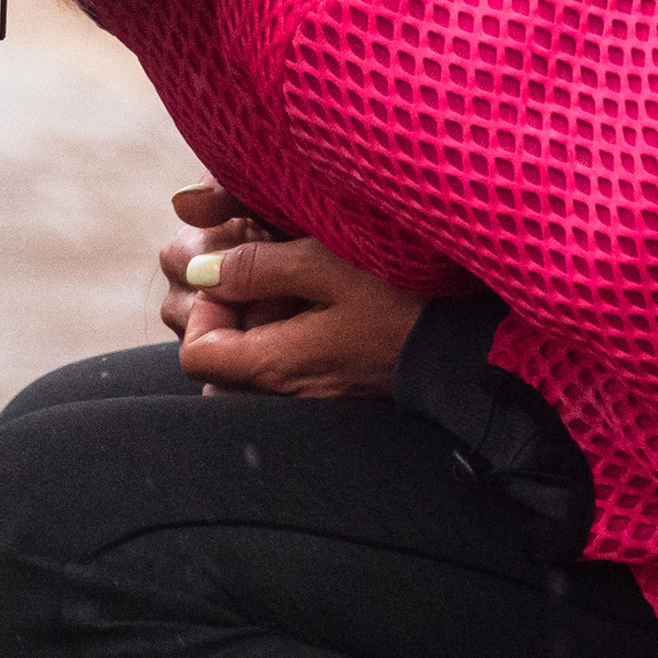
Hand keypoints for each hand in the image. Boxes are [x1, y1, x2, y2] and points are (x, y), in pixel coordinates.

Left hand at [156, 186, 426, 400]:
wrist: (464, 344)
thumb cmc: (401, 299)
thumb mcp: (326, 264)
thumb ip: (257, 267)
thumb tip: (198, 269)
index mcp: (273, 364)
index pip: (193, 352)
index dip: (202, 306)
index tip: (236, 272)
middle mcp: (282, 391)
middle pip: (214, 362)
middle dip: (222, 312)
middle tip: (255, 275)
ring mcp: (306, 393)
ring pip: (244, 367)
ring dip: (249, 323)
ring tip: (282, 288)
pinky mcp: (328, 385)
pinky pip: (279, 367)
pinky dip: (278, 333)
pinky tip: (308, 304)